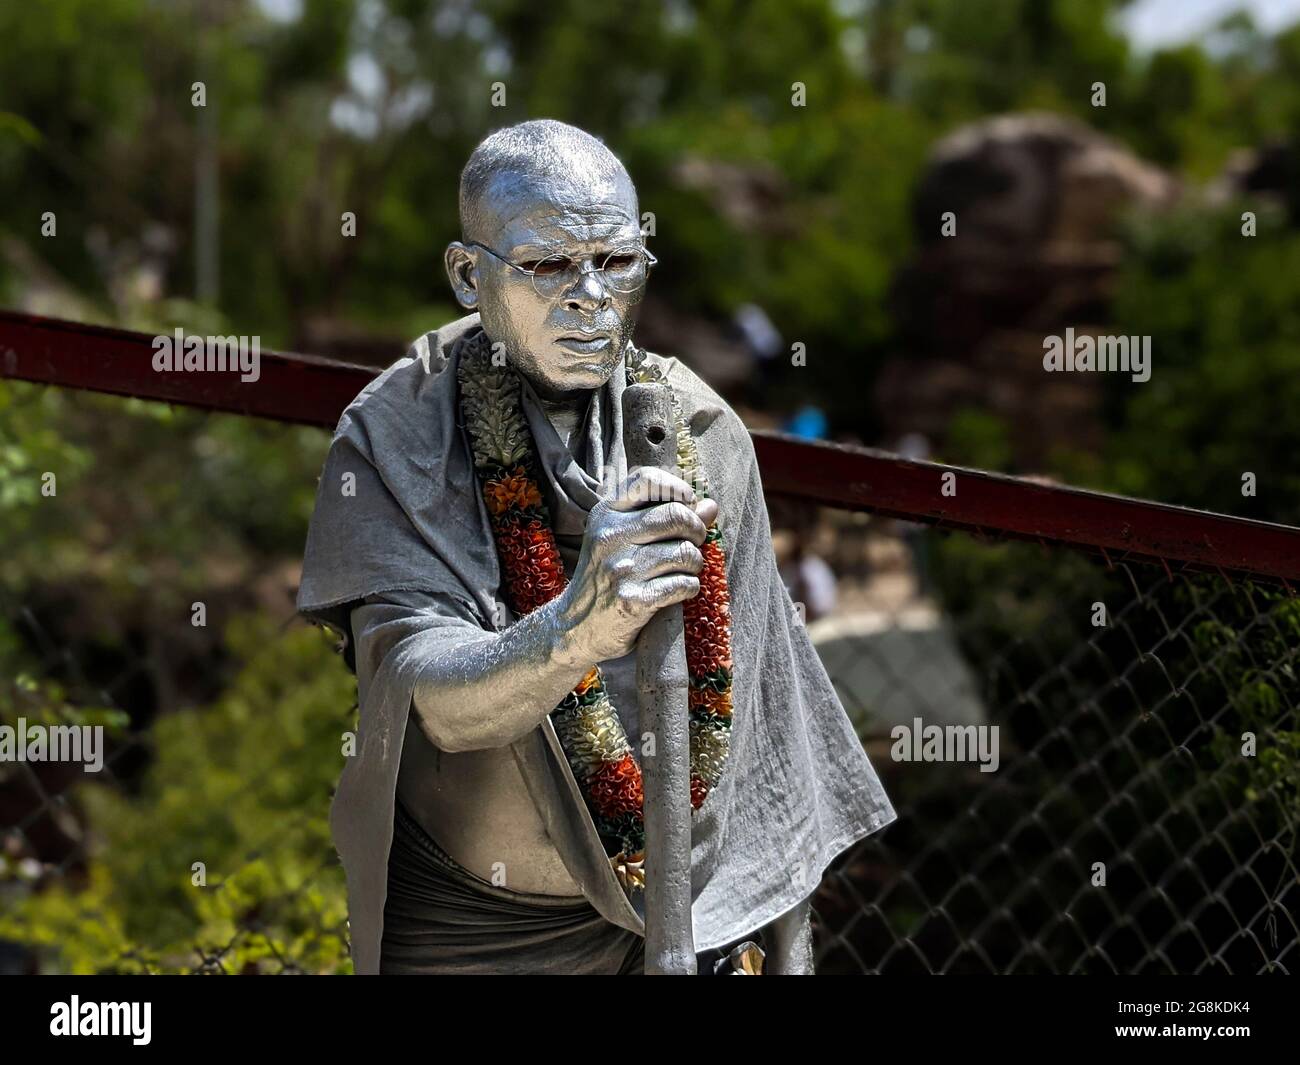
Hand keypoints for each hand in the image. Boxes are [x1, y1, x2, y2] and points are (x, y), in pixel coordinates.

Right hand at [557, 466, 719, 662]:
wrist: (575, 628)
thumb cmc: (605, 578)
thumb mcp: (622, 540)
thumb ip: (664, 518)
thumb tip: (711, 506)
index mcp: (605, 514)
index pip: (648, 480)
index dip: (677, 489)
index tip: (686, 505)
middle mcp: (610, 537)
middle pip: (676, 516)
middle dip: (696, 529)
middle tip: (694, 542)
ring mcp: (620, 569)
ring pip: (684, 552)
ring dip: (695, 563)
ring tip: (685, 569)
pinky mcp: (632, 600)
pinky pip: (683, 584)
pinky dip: (690, 587)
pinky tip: (680, 590)